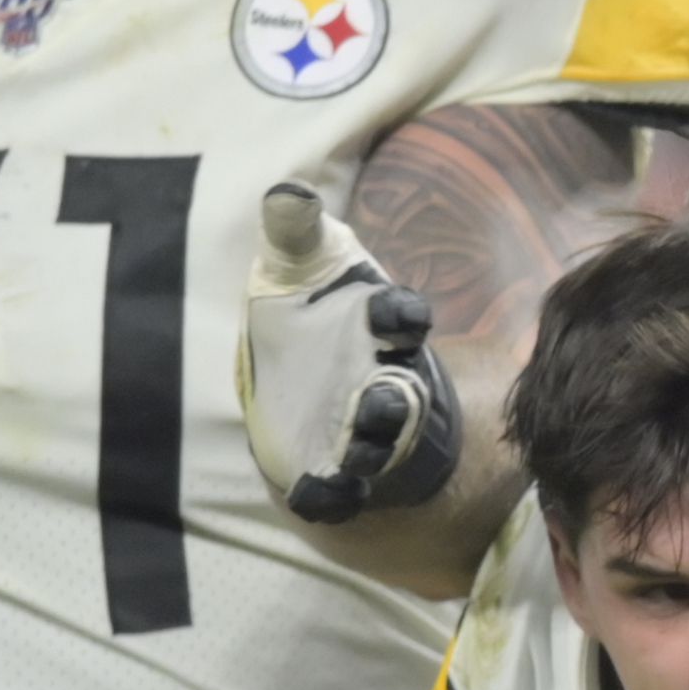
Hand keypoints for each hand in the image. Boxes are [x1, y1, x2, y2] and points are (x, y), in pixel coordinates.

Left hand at [240, 178, 463, 522]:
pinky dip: (334, 494)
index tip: (397, 319)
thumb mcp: (300, 269)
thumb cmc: (318, 316)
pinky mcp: (341, 466)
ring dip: (370, 446)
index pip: (403, 317)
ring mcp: (367, 427)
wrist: (313, 385)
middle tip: (379, 400)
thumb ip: (294, 233)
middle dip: (391, 398)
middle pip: (401, 389)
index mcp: (378, 325)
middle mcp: (386, 377)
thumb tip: (285, 192)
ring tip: (354, 456)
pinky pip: (345, 487)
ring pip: (381, 441)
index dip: (402, 317)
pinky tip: (315, 497)